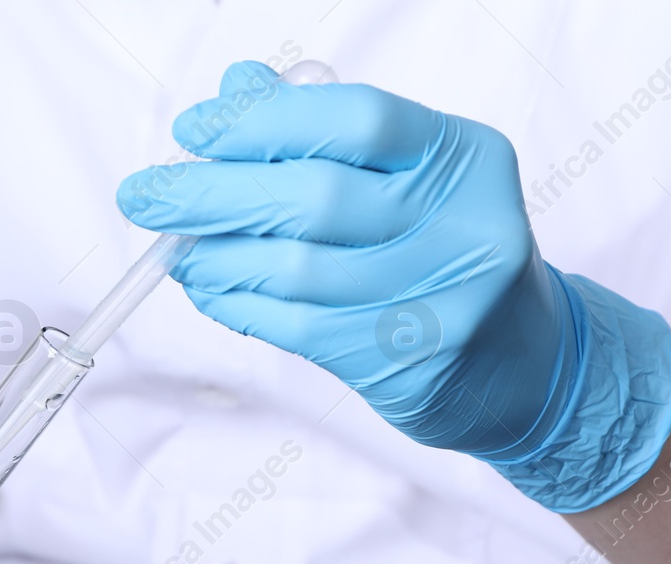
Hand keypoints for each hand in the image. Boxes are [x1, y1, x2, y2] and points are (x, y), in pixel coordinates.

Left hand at [118, 62, 670, 511]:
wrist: (526, 366)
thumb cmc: (446, 253)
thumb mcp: (409, 180)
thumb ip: (327, 135)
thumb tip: (235, 89)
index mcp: (464, 158)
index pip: (356, 118)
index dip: (265, 120)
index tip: (195, 132)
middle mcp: (462, 224)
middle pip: (314, 197)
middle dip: (212, 195)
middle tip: (143, 196)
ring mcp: (438, 300)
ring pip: (296, 270)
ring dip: (216, 259)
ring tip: (176, 253)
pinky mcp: (407, 363)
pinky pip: (297, 327)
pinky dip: (238, 306)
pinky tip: (210, 291)